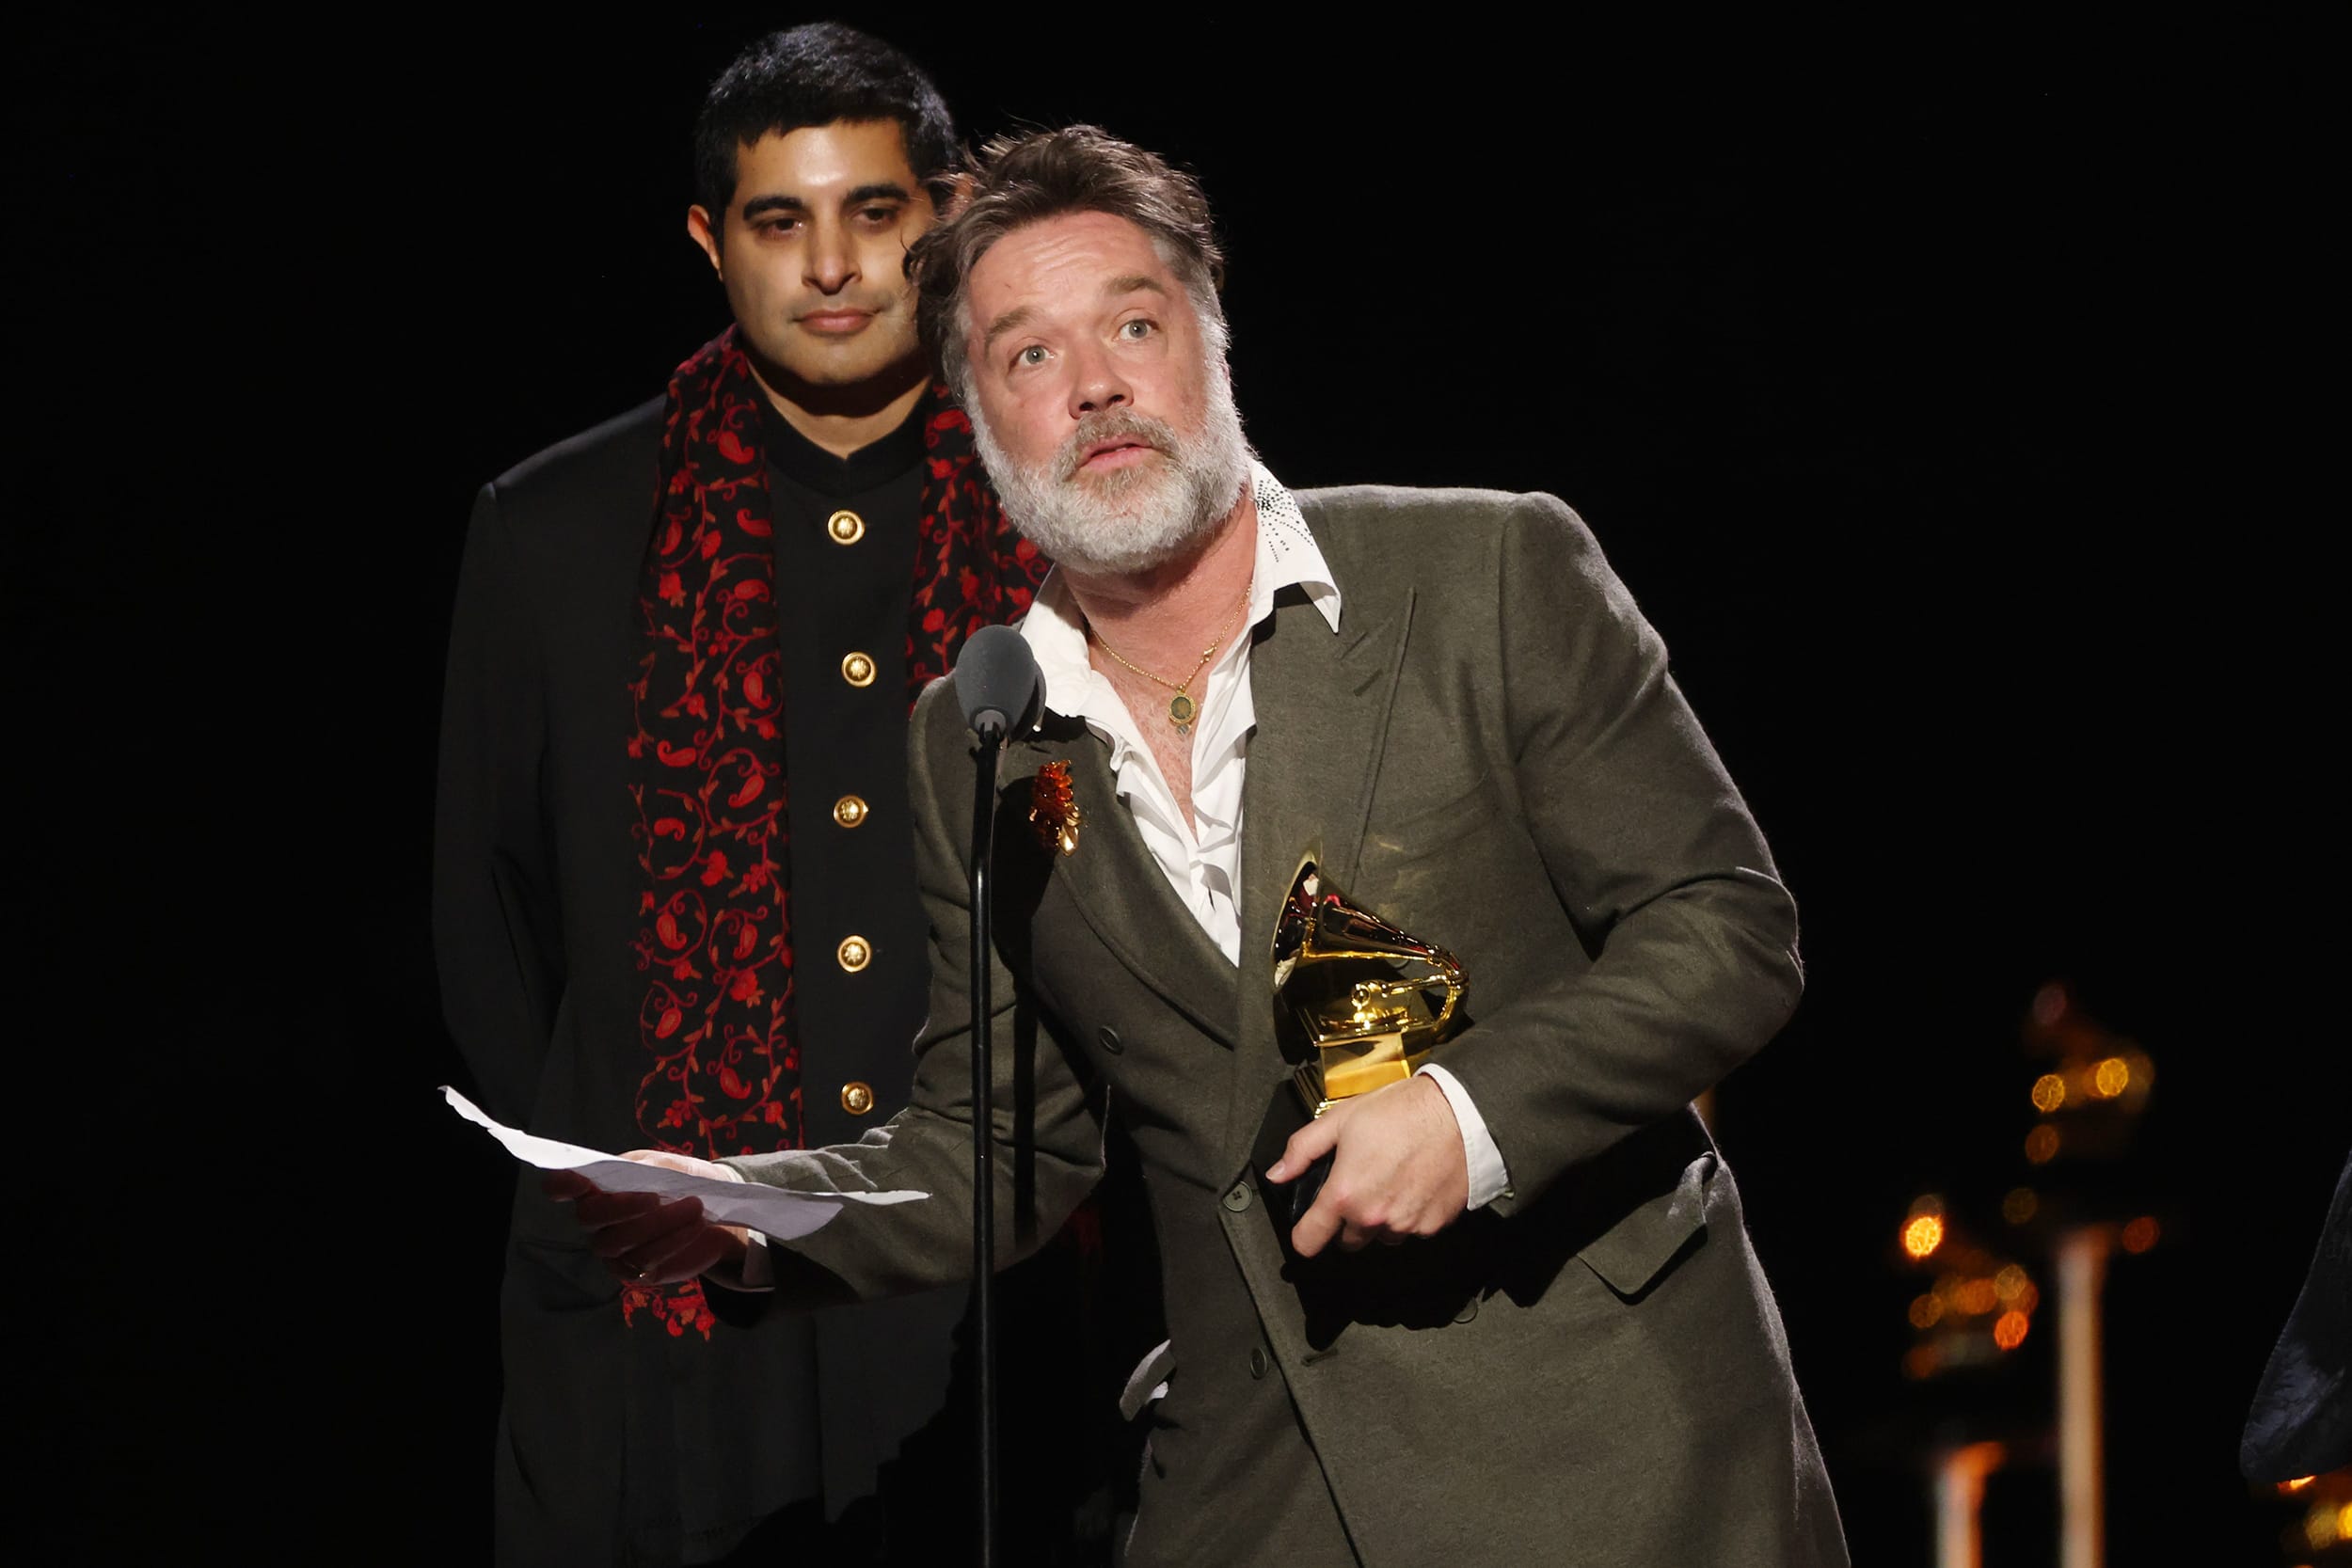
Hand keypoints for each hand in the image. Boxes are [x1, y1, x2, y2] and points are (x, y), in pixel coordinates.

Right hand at [542, 1150, 751, 1285]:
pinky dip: (673, 1241)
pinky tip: (695, 1226)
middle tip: (656, 1197)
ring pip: (618, 1242)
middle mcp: (597, 1221)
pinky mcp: (635, 1271)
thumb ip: (650, 1168)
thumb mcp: (672, 1166)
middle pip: (588, 1217)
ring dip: (659, 1223)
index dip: (562, 1183)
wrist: (715, 1214)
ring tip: (695, 1207)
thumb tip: (634, 1171)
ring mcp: (613, 1250)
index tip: (576, 1180)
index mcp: (598, 1186)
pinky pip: (644, 1261)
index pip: (562, 1186)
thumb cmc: (684, 1183)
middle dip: (622, 1206)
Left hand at [1265, 1076, 1469, 1256]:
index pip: (1309, 1240)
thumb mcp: (1341, 1119)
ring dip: (1379, 1220)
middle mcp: (1374, 1218)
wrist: (1461, 1113)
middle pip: (1347, 1241)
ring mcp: (1406, 1225)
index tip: (1308, 1228)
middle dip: (1347, 1221)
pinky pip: (1412, 1231)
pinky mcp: (1433, 1226)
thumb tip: (1278, 1173)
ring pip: (1381, 1237)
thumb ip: (1303, 1150)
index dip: (1304, 1235)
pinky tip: (1414, 1185)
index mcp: (1345, 1194)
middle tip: (1359, 1187)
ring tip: (1390, 1182)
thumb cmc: (1402, 1111)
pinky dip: (1409, 1216)